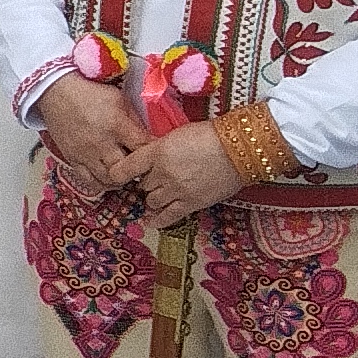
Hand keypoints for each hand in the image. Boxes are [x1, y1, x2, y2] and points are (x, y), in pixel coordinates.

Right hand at [37, 70, 148, 181]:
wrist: (56, 93)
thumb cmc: (89, 93)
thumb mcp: (119, 99)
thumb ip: (135, 119)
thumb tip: (149, 136)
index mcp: (116, 125)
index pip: (143, 148)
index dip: (154, 154)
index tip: (158, 155)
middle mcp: (101, 144)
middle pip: (126, 170)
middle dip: (138, 171)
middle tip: (143, 168)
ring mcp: (85, 154)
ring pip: (109, 180)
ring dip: (121, 179)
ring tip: (127, 174)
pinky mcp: (72, 159)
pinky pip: (89, 181)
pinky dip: (102, 184)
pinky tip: (109, 179)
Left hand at [116, 121, 246, 230]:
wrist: (240, 149)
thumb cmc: (211, 135)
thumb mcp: (177, 134)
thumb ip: (161, 148)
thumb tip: (152, 157)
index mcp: (156, 152)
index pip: (126, 168)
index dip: (120, 173)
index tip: (118, 176)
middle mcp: (162, 173)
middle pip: (143, 185)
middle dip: (147, 183)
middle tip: (156, 179)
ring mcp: (176, 190)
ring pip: (152, 201)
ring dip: (154, 198)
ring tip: (160, 194)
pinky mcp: (191, 203)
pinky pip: (168, 216)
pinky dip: (158, 220)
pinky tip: (151, 223)